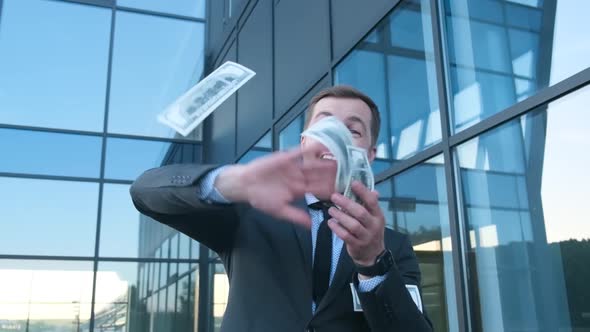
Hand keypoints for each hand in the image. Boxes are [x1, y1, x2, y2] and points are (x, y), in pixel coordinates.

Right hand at [215, 147, 335, 227]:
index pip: (318, 190)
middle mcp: (299, 178)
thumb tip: (312, 226)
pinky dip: (311, 149)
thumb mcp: (279, 210)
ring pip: (313, 165)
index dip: (330, 190)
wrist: (245, 185)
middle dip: (332, 175)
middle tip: (349, 173)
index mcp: (298, 190)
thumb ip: (296, 216)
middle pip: (319, 176)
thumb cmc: (261, 198)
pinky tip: (323, 147)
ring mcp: (294, 167)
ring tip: (341, 160)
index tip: (344, 190)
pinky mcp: (286, 157)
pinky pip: (300, 153)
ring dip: (326, 163)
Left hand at [327, 181, 384, 271]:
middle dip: (346, 203)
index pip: (372, 202)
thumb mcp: (374, 218)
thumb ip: (370, 205)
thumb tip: (372, 190)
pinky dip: (337, 228)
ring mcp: (366, 237)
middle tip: (334, 196)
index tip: (352, 183)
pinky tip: (331, 222)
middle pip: (361, 212)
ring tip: (331, 210)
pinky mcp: (357, 245)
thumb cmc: (370, 232)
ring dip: (340, 216)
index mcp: (378, 216)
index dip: (363, 192)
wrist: (372, 255)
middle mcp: (374, 226)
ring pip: (353, 225)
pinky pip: (346, 236)